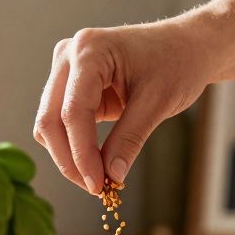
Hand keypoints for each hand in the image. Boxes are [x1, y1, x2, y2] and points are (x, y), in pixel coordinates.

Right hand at [34, 21, 211, 195]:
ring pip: (49, 124)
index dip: (81, 154)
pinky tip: (96, 162)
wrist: (186, 46)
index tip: (97, 185)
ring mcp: (66, 69)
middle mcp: (69, 55)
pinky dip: (74, 146)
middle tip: (96, 188)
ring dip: (68, 156)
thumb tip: (110, 175)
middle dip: (70, 160)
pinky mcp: (71, 86)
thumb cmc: (177, 63)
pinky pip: (60, 123)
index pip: (73, 112)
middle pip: (50, 119)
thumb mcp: (158, 102)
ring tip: (99, 177)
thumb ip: (130, 139)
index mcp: (89, 50)